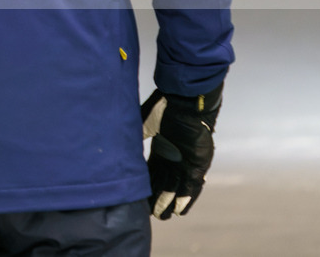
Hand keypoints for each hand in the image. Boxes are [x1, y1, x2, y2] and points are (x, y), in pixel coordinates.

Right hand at [141, 83, 222, 218]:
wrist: (187, 104)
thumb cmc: (166, 109)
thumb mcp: (145, 122)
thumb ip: (136, 134)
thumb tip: (121, 144)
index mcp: (161, 150)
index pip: (151, 173)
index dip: (146, 186)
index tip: (137, 197)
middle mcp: (173, 159)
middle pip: (163, 184)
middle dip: (156, 199)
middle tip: (149, 213)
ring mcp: (186, 163)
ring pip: (176, 188)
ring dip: (169, 202)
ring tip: (162, 216)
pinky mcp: (198, 165)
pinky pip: (192, 186)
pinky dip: (186, 199)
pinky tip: (179, 210)